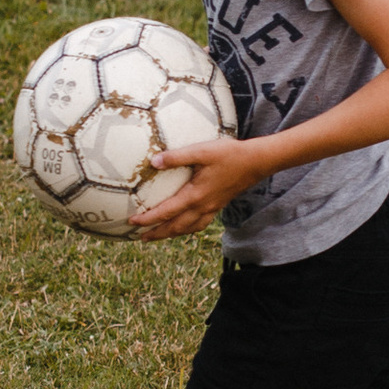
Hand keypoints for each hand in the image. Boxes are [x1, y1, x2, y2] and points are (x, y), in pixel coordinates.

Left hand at [126, 135, 263, 240]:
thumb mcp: (202, 151)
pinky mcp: (217, 206)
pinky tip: (183, 226)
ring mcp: (211, 208)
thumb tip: (154, 161)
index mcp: (194, 195)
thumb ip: (177, 156)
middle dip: (156, 234)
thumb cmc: (229, 154)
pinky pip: (199, 224)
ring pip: (187, 229)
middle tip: (139, 237)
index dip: (148, 219)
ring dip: (170, 234)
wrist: (255, 162)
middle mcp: (202, 207)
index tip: (132, 222)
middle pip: (174, 227)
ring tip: (157, 236)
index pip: (166, 212)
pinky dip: (187, 229)